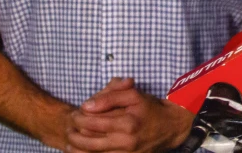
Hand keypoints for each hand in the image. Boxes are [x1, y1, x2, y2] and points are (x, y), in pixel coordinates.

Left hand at [65, 77, 193, 152]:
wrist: (171, 127)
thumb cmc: (150, 108)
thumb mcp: (134, 95)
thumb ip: (110, 95)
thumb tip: (86, 105)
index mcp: (127, 123)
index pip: (92, 122)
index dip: (78, 118)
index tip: (75, 113)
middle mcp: (126, 141)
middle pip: (88, 141)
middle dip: (74, 134)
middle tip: (70, 127)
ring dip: (76, 149)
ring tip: (70, 141)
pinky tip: (81, 151)